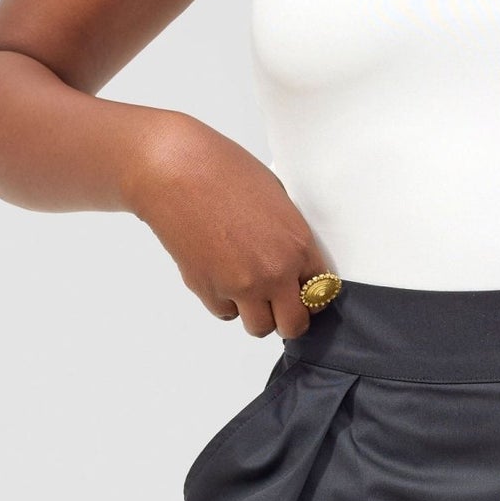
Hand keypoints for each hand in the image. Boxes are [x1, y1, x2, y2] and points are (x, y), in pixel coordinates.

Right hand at [126, 112, 333, 338]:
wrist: (177, 174)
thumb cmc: (225, 173)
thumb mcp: (278, 199)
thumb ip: (289, 237)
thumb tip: (292, 262)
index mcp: (298, 246)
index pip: (322, 294)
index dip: (313, 295)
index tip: (304, 293)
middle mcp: (273, 273)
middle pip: (294, 325)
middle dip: (289, 316)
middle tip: (280, 302)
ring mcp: (239, 287)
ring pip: (259, 327)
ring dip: (257, 313)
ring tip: (248, 287)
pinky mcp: (207, 291)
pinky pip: (225, 313)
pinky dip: (226, 301)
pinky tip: (220, 272)